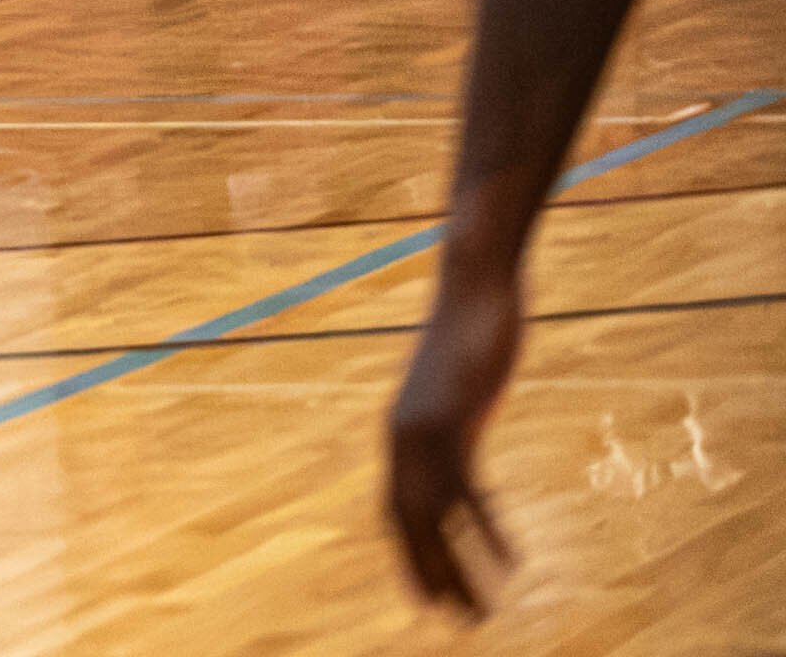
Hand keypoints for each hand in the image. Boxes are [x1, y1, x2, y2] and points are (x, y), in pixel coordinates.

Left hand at [386, 260, 523, 609]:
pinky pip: (468, 491)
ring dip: (458, 568)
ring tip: (481, 612)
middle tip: (453, 619)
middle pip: (407, 522)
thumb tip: (458, 436)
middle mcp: (402, 435)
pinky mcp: (456, 420)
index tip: (424, 593)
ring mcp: (425, 428)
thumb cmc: (469, 332)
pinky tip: (511, 562)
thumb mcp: (458, 387)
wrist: (474, 285)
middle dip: (428, 573)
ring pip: (434, 517)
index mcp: (399, 430)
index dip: (407, 552)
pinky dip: (488, 530)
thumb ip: (454, 417)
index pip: (392, 506)